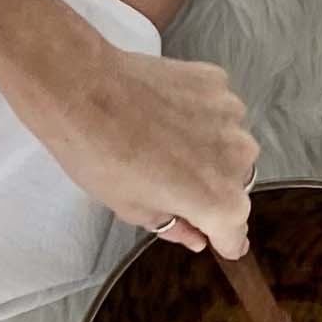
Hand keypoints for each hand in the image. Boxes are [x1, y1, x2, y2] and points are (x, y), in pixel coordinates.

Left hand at [9, 23, 256, 258]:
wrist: (83, 90)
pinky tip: (165, 112)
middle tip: (168, 180)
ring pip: (228, 145)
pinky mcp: (217, 82)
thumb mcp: (133, 209)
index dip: (219, 239)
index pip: (234, 236)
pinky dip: (199, 115)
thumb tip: (195, 236)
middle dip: (211, 190)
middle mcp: (238, 160)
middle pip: (235, 187)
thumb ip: (175, 227)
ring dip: (208, 149)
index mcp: (220, 202)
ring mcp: (230, 117)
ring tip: (163, 141)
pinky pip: (217, 110)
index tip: (207, 234)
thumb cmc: (101, 156)